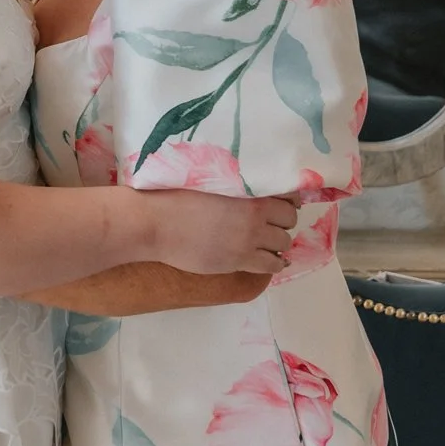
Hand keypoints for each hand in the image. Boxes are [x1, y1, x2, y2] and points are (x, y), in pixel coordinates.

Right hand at [148, 189, 298, 275]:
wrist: (155, 223)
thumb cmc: (174, 196)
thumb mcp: (210, 180)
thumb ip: (234, 184)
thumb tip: (249, 186)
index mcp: (248, 193)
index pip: (288, 196)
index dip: (286, 199)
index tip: (278, 202)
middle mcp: (254, 217)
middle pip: (289, 221)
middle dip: (281, 220)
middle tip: (268, 221)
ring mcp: (248, 241)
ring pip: (284, 243)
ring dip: (277, 241)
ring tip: (263, 240)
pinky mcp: (239, 261)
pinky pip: (272, 265)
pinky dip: (274, 261)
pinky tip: (264, 257)